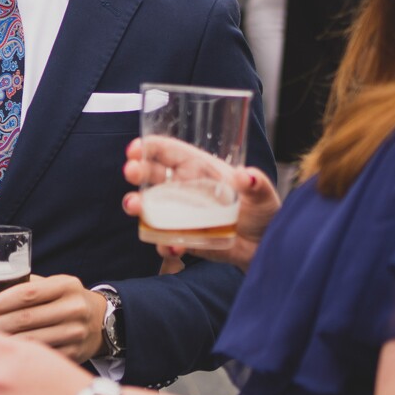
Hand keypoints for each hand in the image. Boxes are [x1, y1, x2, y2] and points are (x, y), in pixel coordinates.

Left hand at [0, 273, 105, 362]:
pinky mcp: (75, 354)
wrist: (102, 322)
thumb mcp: (54, 285)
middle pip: (27, 319)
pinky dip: (19, 360)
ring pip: (32, 341)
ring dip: (3, 345)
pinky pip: (42, 358)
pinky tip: (2, 360)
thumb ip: (27, 286)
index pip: (27, 293)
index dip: (0, 302)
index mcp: (66, 285)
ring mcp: (76, 333)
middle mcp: (74, 308)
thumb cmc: (65, 301)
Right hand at [122, 136, 280, 271]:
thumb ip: (257, 184)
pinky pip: (165, 240)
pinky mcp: (182, 238)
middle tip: (130, 171)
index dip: (151, 147)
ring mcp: (180, 215)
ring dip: (138, 205)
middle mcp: (185, 189)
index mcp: (200, 169)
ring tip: (134, 206)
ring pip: (151, 207)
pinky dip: (164, 243)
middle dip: (138, 170)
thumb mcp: (264, 195)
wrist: (263, 247)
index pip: (170, 152)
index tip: (136, 148)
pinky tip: (172, 246)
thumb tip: (246, 176)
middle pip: (153, 175)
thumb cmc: (263, 212)